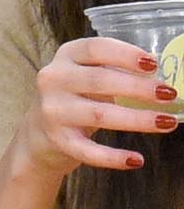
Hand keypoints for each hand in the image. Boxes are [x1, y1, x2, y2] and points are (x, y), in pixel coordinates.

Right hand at [12, 38, 177, 179]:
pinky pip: (88, 150)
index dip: (126, 55)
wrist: (39, 132)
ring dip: (137, 119)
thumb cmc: (76, 96)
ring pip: (99, 115)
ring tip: (167, 123)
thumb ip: (116, 69)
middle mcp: (54, 80)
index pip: (96, 48)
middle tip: (170, 95)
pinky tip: (136, 160)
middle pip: (100, 80)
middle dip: (139, 88)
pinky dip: (113, 157)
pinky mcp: (57, 140)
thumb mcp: (87, 73)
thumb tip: (158, 78)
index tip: (154, 64)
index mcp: (66, 56)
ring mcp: (53, 111)